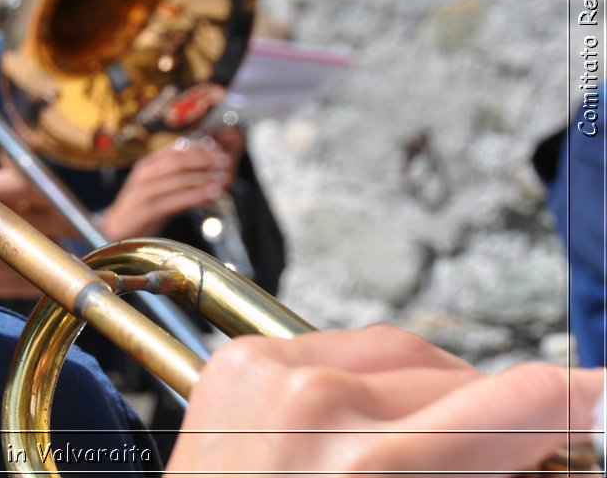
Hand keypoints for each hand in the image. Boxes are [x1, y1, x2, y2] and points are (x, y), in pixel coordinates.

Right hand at [0, 168, 66, 298]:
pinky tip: (50, 274)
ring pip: (30, 253)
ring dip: (57, 249)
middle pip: (32, 220)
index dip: (47, 186)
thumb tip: (4, 180)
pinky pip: (13, 283)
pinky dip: (35, 277)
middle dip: (64, 219)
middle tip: (88, 217)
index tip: (64, 188)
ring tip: (79, 245)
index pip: (18, 184)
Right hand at [98, 138, 234, 240]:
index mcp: (148, 165)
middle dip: (205, 159)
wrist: (114, 231)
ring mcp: (143, 192)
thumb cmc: (141, 209)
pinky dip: (195, 196)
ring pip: (177, 179)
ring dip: (204, 178)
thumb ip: (182, 180)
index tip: (221, 149)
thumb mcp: (160, 189)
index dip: (200, 147)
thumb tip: (212, 174)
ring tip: (224, 179)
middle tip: (226, 162)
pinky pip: (174, 200)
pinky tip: (211, 195)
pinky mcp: (146, 210)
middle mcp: (144, 174)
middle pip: (178, 160)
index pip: (176, 148)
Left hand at [168, 326, 604, 475]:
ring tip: (418, 449)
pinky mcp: (242, 360)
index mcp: (373, 467)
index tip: (603, 402)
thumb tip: (543, 445)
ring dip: (428, 394)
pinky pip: (338, 347)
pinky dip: (364, 384)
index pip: (522, 402)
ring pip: (404, 353)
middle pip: (462, 377)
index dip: (582, 401)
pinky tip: (359, 429)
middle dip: (492, 418)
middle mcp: (319, 404)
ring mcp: (272, 371)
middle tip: (505, 453)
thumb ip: (488, 471)